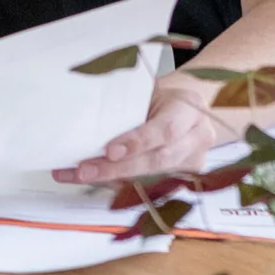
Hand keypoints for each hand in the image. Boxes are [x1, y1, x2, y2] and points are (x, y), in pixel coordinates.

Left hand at [54, 86, 226, 186]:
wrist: (188, 108)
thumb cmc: (163, 96)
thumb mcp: (151, 89)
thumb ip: (130, 101)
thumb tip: (86, 108)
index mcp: (190, 111)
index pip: (165, 130)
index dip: (138, 143)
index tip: (110, 151)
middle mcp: (197, 140)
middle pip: (158, 161)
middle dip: (119, 169)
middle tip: (85, 171)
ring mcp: (192, 163)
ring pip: (151, 178)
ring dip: (110, 180)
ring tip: (77, 175)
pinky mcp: (181, 178)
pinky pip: (147, 185)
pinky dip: (115, 184)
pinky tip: (87, 179)